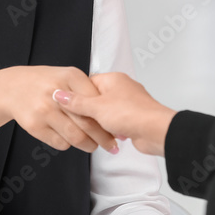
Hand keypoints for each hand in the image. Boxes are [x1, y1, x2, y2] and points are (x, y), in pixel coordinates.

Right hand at [0, 66, 118, 152]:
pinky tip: (68, 138)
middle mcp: (57, 93)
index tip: (116, 127)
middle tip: (112, 145)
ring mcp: (44, 110)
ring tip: (93, 146)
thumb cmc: (45, 83)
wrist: (12, 87)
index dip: (108, 117)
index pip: (96, 102)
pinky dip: (68, 144)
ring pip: (76, 136)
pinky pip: (60, 143)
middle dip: (103, 137)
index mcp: (70, 76)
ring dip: (88, 145)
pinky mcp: (35, 125)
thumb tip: (111, 111)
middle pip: (88, 122)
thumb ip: (86, 90)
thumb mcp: (67, 77)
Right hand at [52, 72, 175, 156]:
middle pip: (95, 98)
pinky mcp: (132, 118)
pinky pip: (116, 122)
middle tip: (79, 120)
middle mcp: (121, 88)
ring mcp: (128, 103)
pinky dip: (111, 129)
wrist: (155, 131)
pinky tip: (108, 136)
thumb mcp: (96, 107)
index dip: (76, 95)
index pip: (87, 83)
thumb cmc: (131, 113)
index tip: (67, 106)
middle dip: (88, 112)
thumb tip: (59, 95)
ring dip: (100, 123)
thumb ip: (76, 102)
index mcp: (112, 79)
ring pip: (105, 112)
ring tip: (94, 129)